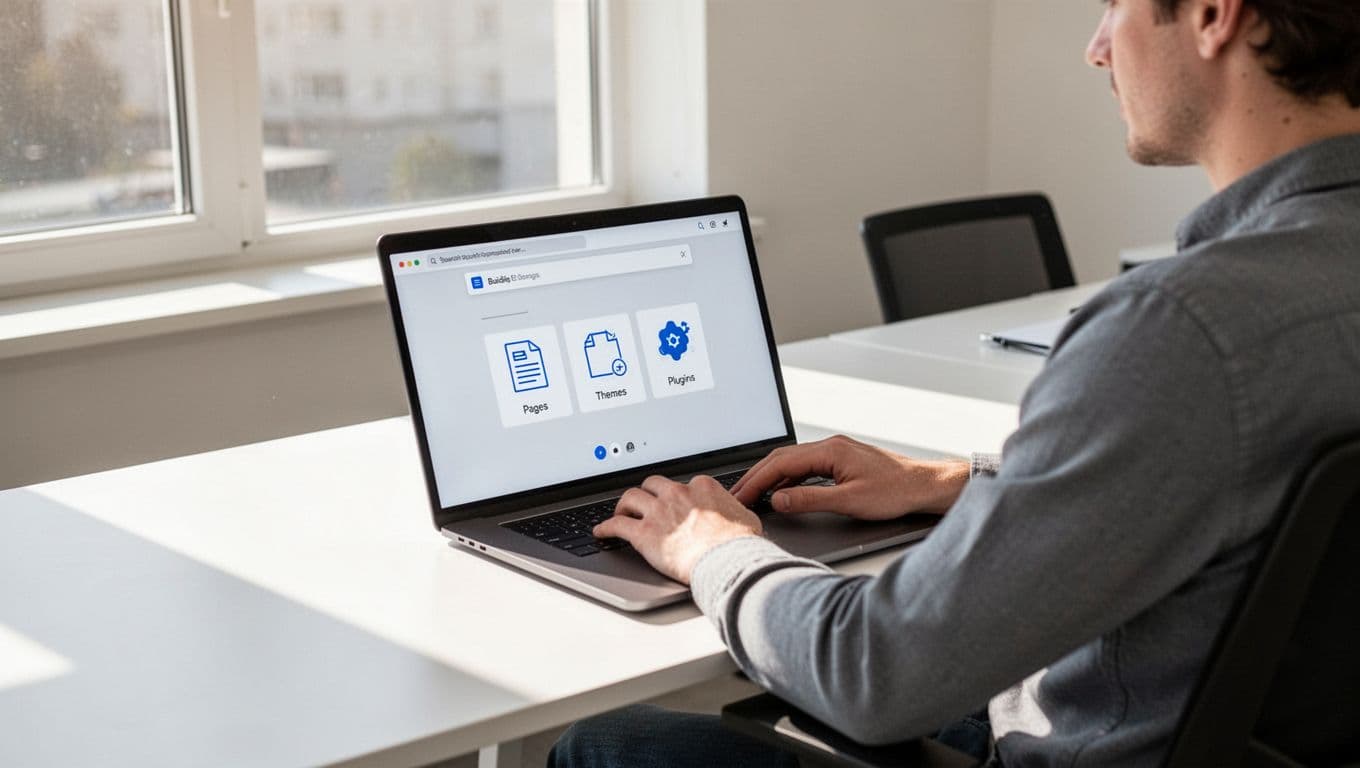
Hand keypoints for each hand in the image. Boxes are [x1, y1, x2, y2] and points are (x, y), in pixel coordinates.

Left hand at [593, 475, 761, 584]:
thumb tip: (737, 515)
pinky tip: (601, 532)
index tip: (674, 503)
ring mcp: (659, 512)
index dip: (676, 495)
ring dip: (623, 505)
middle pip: (653, 484)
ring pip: (631, 497)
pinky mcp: (644, 534)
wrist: (728, 560)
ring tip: (620, 513)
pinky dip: (606, 527)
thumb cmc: (740, 544)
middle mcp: (677, 494)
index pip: (683, 484)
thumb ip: (734, 510)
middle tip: (643, 503)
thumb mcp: (745, 517)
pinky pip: (617, 525)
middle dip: (647, 493)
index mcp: (701, 487)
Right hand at [730, 435, 968, 519]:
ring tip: (752, 495)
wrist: (925, 485)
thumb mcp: (850, 501)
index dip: (757, 481)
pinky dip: (788, 479)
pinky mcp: (841, 461)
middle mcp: (830, 446)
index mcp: (830, 451)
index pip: (781, 464)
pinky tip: (782, 493)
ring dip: (771, 478)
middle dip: (756, 477)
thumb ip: (810, 500)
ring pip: (792, 462)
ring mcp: (836, 452)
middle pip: (782, 459)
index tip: (741, 496)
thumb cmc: (895, 492)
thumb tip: (779, 501)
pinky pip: (805, 467)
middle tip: (737, 496)